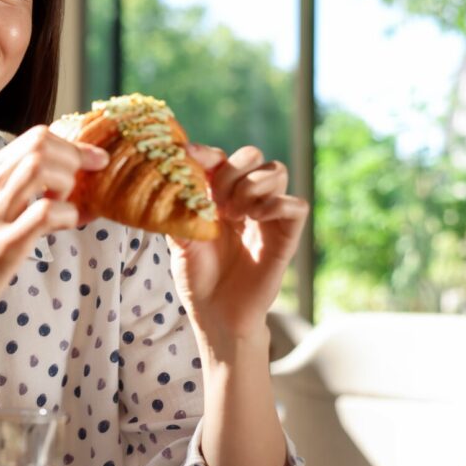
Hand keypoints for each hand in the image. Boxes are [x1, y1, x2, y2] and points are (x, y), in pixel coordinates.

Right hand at [0, 125, 108, 335]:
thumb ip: (17, 188)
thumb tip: (67, 180)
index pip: (34, 138)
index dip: (72, 145)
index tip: (91, 160)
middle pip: (40, 145)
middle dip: (73, 160)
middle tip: (82, 185)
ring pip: (41, 169)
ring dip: (67, 184)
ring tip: (65, 205)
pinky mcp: (5, 244)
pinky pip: (47, 213)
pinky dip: (68, 215)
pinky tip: (67, 225)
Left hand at [169, 145, 309, 340]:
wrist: (217, 313)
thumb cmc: (198, 278)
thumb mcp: (179, 243)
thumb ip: (179, 214)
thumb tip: (170, 186)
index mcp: (217, 196)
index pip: (219, 158)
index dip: (206, 153)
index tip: (187, 156)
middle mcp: (245, 199)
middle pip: (252, 155)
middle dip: (231, 171)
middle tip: (217, 202)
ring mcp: (267, 215)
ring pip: (276, 170)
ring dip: (252, 187)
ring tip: (234, 217)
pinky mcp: (287, 234)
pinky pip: (295, 204)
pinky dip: (275, 205)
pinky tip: (254, 221)